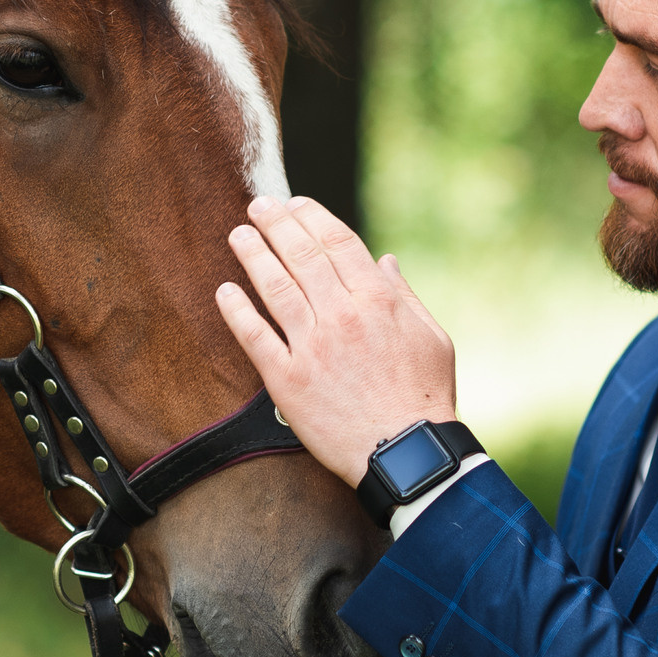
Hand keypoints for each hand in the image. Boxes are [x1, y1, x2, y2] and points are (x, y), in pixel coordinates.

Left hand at [214, 195, 458, 486]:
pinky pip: (256, 338)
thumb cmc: (425, 397)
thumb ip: (405, 296)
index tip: (295, 204)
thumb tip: (385, 261)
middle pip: (301, 255)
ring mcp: (313, 347)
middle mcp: (343, 316)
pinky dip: (237, 311)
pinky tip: (225, 291)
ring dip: (253, 256)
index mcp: (379, 300)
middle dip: (276, 224)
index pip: (337, 242)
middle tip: (258, 205)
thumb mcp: (432, 337)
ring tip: (238, 235)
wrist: (407, 452)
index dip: (312, 217)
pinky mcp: (289, 381)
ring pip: (275, 288)